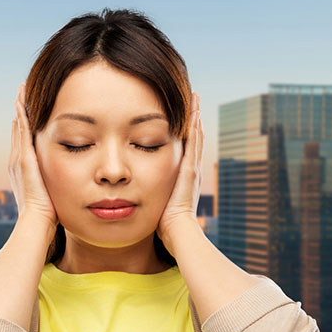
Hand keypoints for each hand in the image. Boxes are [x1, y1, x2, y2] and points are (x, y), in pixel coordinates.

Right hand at [9, 83, 58, 230]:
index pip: (24, 140)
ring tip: (21, 90)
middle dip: (22, 110)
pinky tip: (22, 102)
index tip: (29, 107)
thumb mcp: (53, 192)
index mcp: (24, 168)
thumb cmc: (49, 213)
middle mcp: (18, 161)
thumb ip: (59, 182)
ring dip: (20, 108)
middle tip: (23, 90)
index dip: (26, 123)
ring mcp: (19, 159)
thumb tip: (73, 181)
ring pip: (19, 127)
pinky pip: (22, 133)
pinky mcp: (24, 160)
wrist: (37, 222)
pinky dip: (21, 117)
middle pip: (19, 129)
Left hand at [156, 92, 202, 250]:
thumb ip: (150, 195)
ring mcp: (191, 169)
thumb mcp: (156, 204)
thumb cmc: (165, 224)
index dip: (185, 134)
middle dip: (192, 120)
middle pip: (192, 139)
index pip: (184, 150)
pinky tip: (194, 112)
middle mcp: (190, 170)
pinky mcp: (190, 169)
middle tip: (193, 101)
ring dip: (195, 117)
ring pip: (194, 136)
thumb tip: (135, 194)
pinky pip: (193, 143)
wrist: (178, 232)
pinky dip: (194, 127)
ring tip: (195, 99)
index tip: (182, 118)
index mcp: (182, 178)